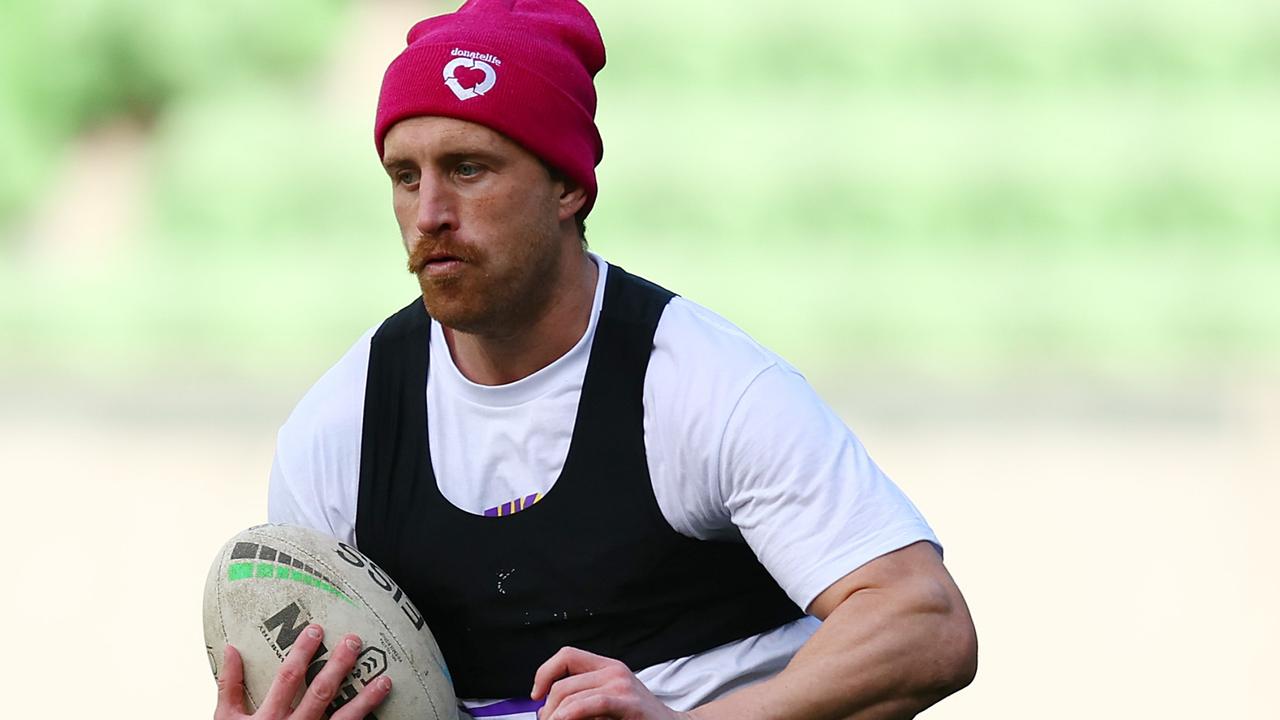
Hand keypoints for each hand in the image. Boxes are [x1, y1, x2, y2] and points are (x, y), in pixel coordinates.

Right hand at [214, 624, 391, 719]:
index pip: (288, 677)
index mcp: (268, 717)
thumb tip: (231, 649)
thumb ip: (230, 685)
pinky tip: (381, 715)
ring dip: (366, 700)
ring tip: (385, 680)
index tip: (316, 631)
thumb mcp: (226, 719)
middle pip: (321, 692)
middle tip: (354, 641)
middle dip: (339, 665)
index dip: (302, 652)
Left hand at [531, 647, 689, 719]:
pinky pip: (590, 704)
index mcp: (608, 667)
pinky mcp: (627, 703)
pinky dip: (571, 714)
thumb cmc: (639, 719)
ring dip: (555, 716)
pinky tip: (563, 719)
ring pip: (570, 696)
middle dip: (548, 708)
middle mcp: (614, 671)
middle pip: (563, 683)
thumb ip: (583, 697)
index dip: (545, 673)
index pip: (566, 656)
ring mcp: (621, 685)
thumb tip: (545, 708)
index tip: (537, 694)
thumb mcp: (609, 701)